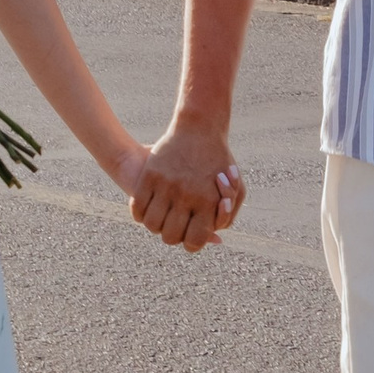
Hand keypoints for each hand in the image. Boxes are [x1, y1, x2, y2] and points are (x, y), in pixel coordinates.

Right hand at [130, 122, 242, 252]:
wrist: (199, 128)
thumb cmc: (220, 162)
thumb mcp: (236, 187)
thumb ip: (227, 217)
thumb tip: (217, 240)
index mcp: (208, 202)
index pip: (194, 241)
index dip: (192, 243)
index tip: (190, 236)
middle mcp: (186, 196)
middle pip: (170, 237)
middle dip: (173, 235)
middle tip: (175, 225)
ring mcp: (166, 186)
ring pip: (152, 225)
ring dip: (156, 225)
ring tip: (162, 216)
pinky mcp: (150, 176)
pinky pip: (137, 208)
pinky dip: (140, 213)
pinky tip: (149, 208)